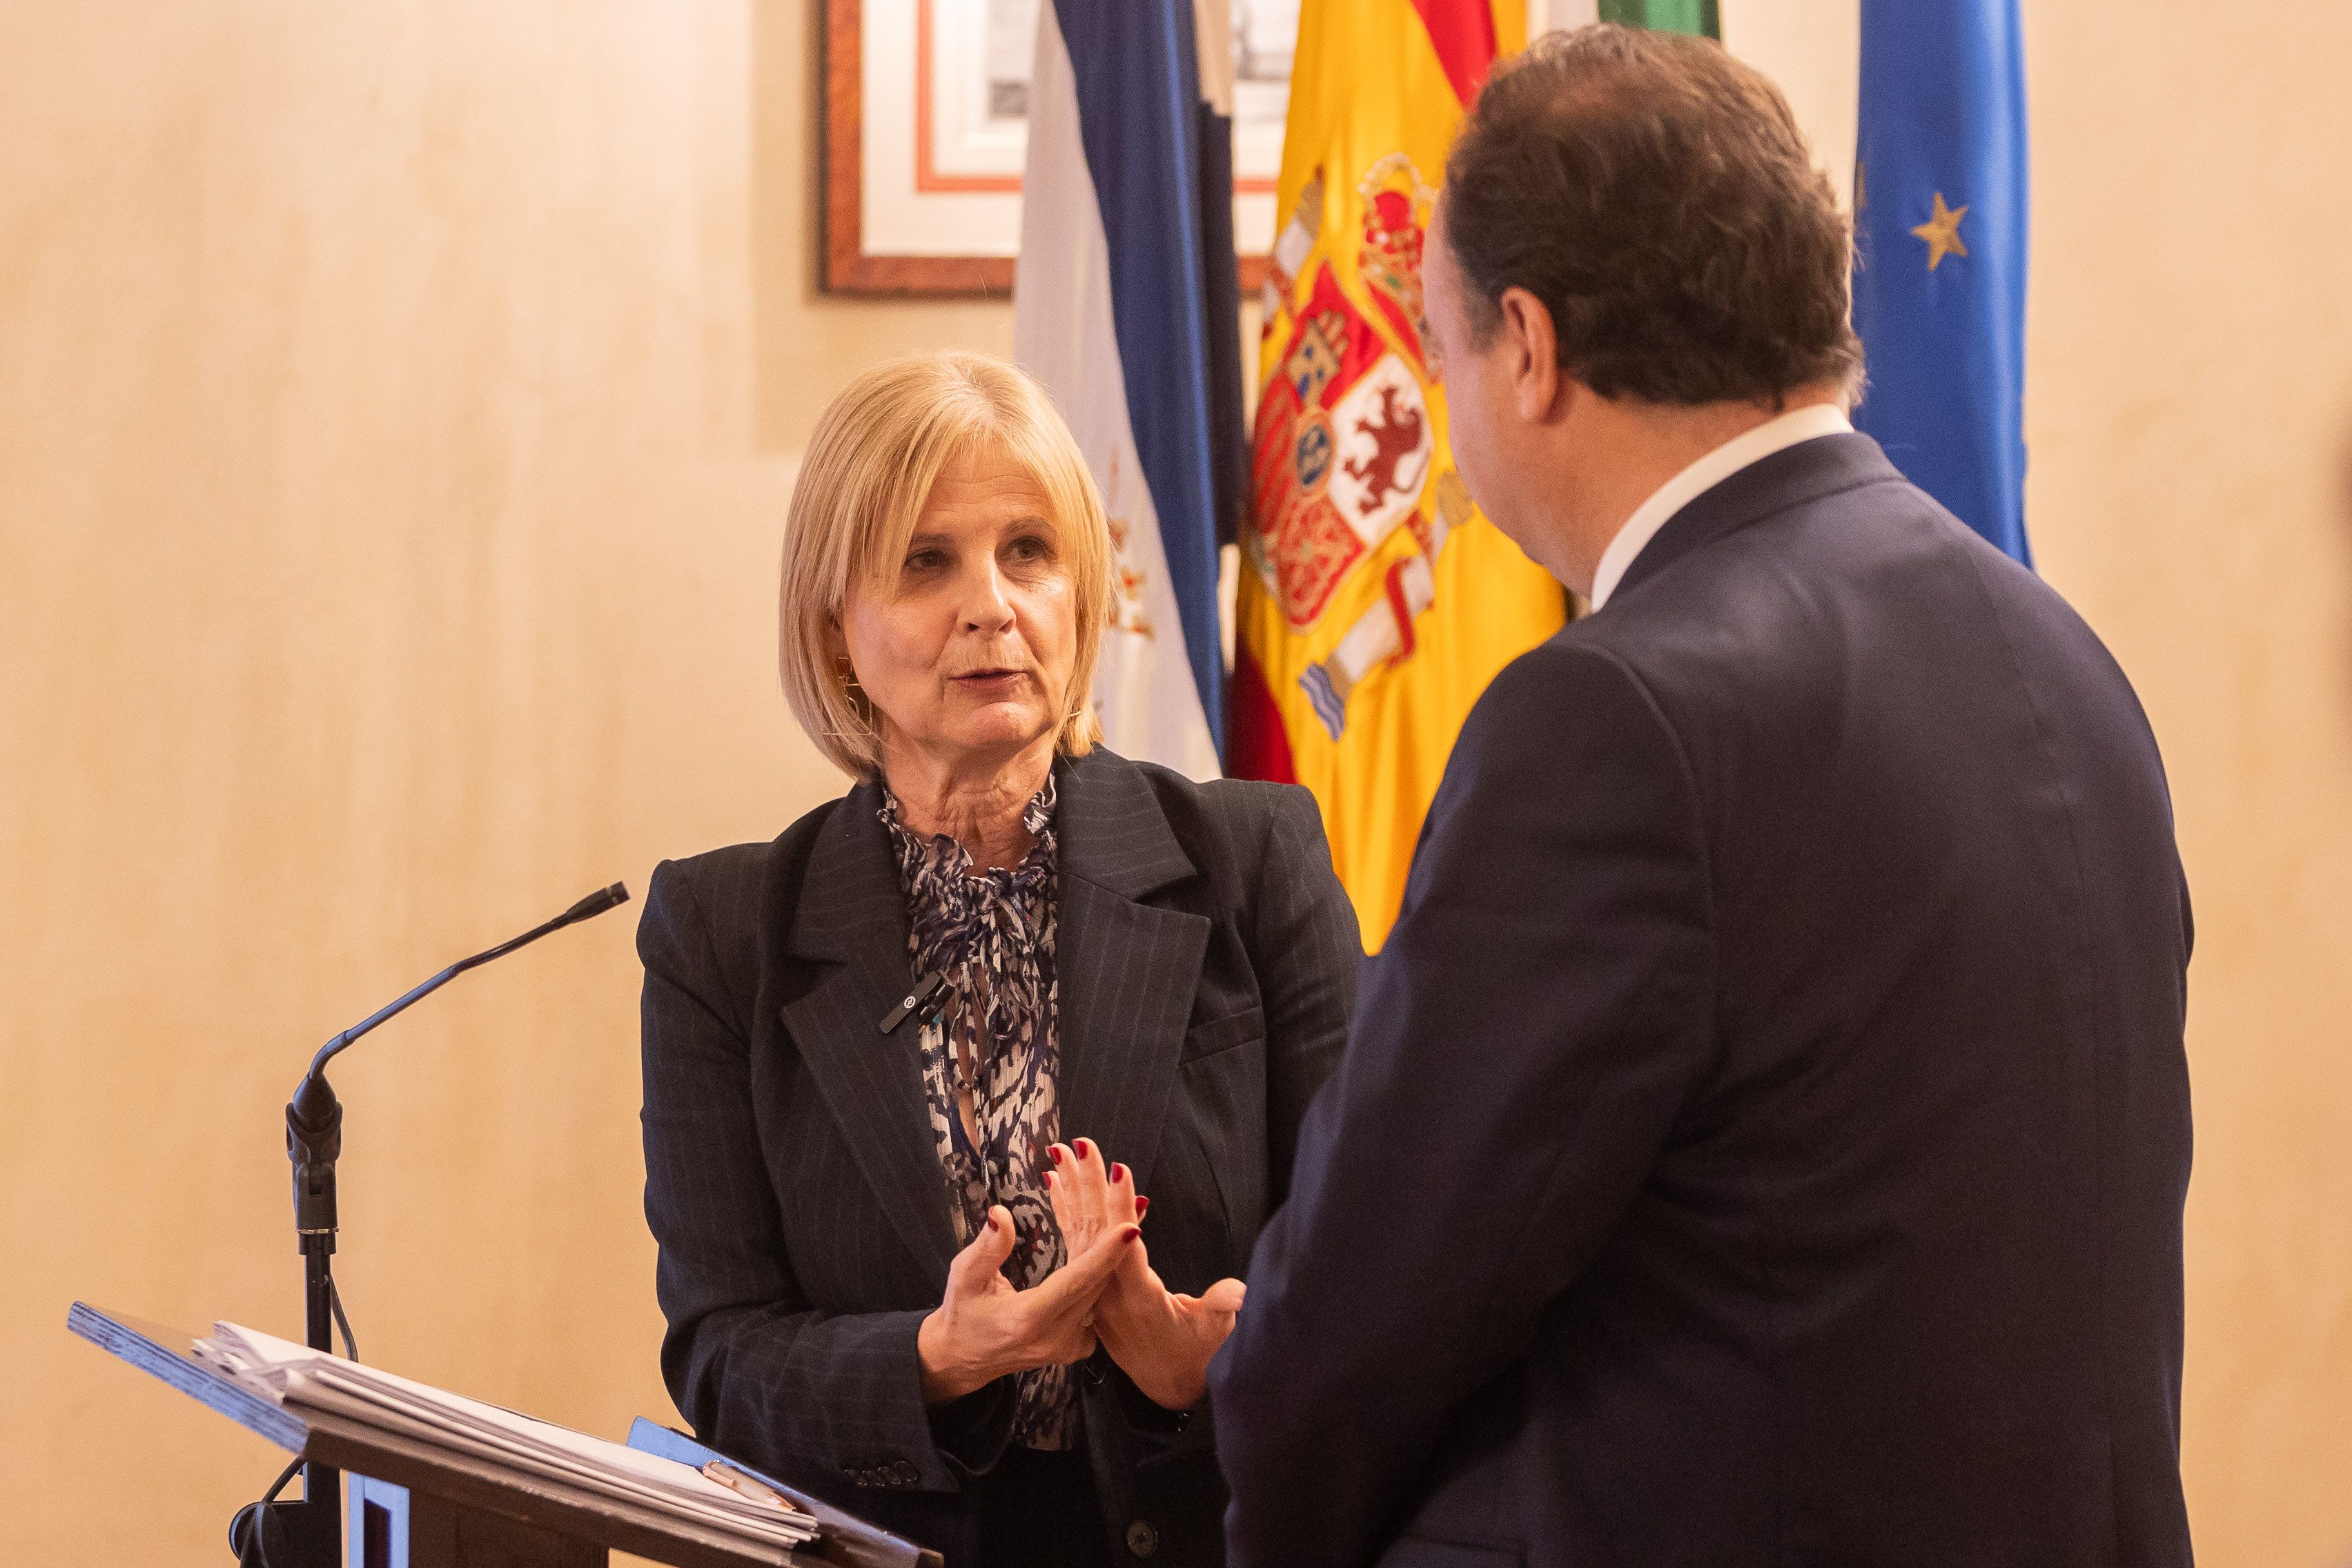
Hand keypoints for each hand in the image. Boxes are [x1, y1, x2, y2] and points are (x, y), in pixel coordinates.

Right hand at [916, 1203, 1138, 1404]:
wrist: (964, 1358)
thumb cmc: (962, 1313)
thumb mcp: (963, 1277)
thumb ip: (987, 1248)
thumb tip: (1001, 1214)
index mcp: (1028, 1320)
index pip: (1075, 1283)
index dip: (1104, 1255)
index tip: (1129, 1228)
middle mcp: (1055, 1337)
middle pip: (1097, 1286)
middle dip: (1116, 1246)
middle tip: (1133, 1206)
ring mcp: (1069, 1347)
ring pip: (1101, 1296)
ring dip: (1113, 1260)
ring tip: (1127, 1222)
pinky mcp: (1077, 1347)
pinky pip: (1097, 1308)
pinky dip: (1103, 1279)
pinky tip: (1108, 1253)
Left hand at [1047, 1139, 1245, 1410]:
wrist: (1166, 1383)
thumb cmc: (1195, 1354)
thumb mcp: (1214, 1336)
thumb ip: (1220, 1311)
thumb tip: (1238, 1293)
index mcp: (1136, 1299)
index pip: (1124, 1246)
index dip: (1120, 1209)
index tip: (1115, 1171)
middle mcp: (1108, 1292)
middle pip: (1095, 1230)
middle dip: (1089, 1185)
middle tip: (1079, 1144)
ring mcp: (1096, 1290)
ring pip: (1078, 1233)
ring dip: (1072, 1191)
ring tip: (1059, 1153)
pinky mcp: (1093, 1287)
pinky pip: (1073, 1243)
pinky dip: (1065, 1212)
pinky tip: (1055, 1185)